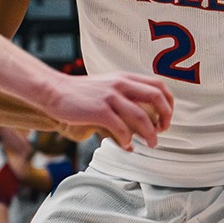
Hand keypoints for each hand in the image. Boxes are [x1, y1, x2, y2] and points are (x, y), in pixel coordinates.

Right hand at [42, 72, 173, 151]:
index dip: (168, 103)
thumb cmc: (80, 93)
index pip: (158, 85)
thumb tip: (143, 112)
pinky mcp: (99, 110)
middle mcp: (121, 84)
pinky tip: (126, 145)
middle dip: (165, 117)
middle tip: (162, 131)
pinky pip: (121, 128)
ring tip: (150, 144)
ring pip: (142, 116)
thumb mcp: (107, 85)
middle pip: (156, 97)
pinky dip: (128, 140)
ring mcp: (110, 97)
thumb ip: (125, 93)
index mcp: (125, 78)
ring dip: (150, 134)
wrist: (55, 91)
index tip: (165, 118)